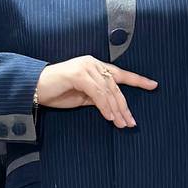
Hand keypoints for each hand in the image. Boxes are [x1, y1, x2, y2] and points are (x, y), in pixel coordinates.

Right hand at [36, 56, 157, 128]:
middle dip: (124, 106)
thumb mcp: (81, 96)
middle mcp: (93, 63)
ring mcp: (86, 67)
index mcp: (95, 66)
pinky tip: (109, 117)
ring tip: (122, 124)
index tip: (153, 85)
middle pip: (116, 86)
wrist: (33, 88)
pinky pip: (97, 93)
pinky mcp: (78, 74)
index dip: (137, 80)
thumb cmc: (55, 92)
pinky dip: (104, 105)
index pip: (120, 74)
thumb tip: (111, 107)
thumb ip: (96, 98)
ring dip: (116, 109)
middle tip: (131, 122)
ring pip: (108, 90)